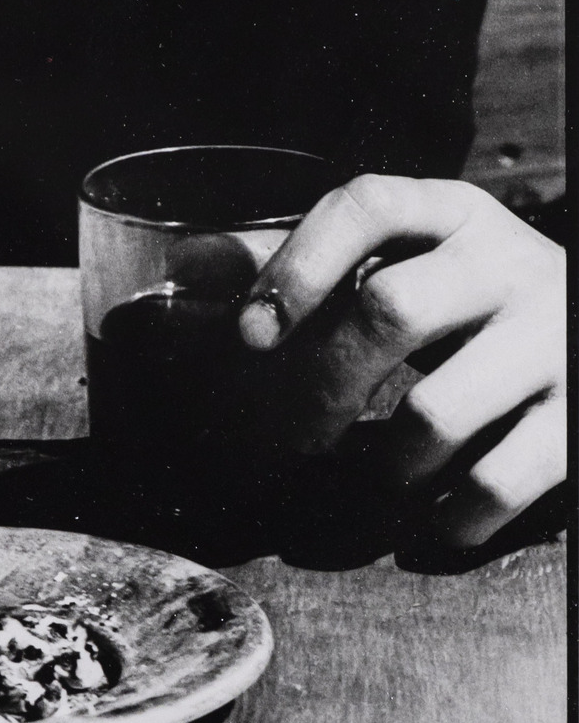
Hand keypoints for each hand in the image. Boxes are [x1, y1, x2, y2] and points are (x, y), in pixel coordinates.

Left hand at [238, 175, 566, 545]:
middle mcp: (510, 261)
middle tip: (295, 438)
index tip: (249, 335)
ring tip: (382, 474)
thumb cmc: (468, 309)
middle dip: (320, 387)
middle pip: (389, 310)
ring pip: (436, 413)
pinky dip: (448, 518)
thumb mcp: (399, 265)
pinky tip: (438, 518)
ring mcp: (557, 337)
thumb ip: (292, 265)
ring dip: (384, 467)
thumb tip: (181, 271)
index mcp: (451, 213)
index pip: (367, 204)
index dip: (297, 264)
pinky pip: (494, 483)